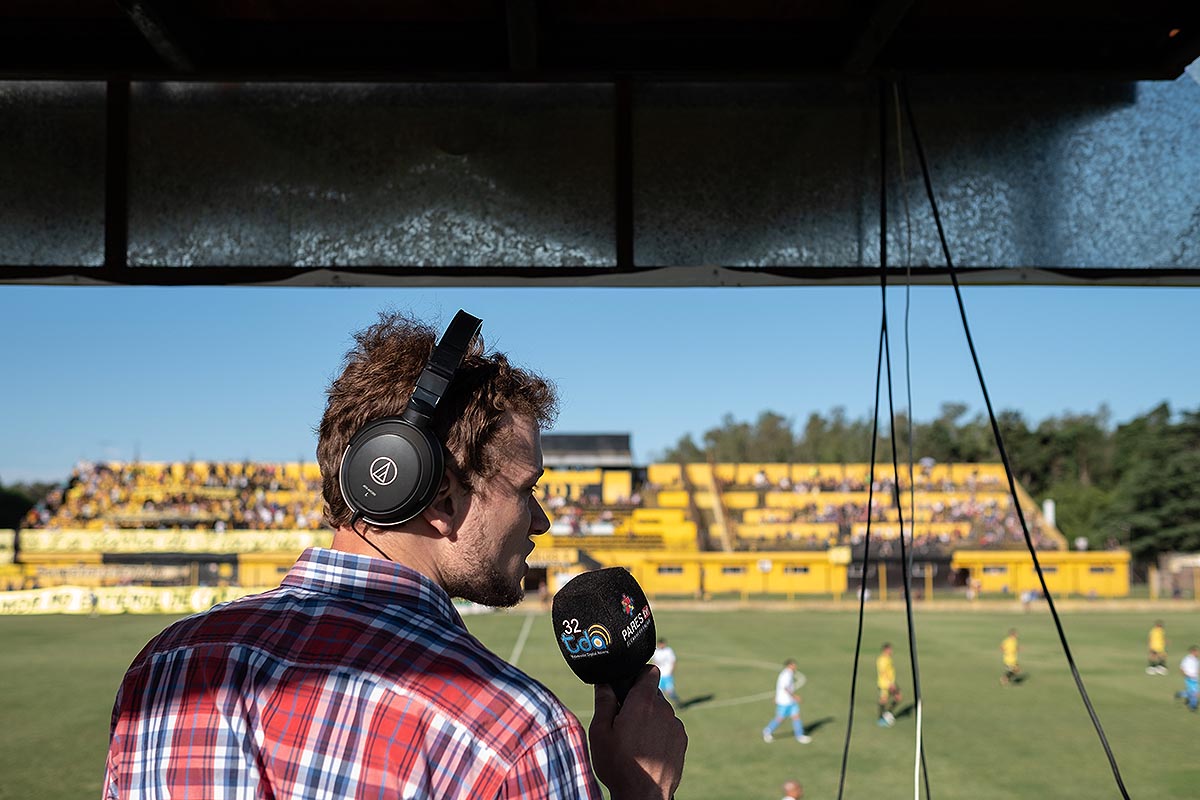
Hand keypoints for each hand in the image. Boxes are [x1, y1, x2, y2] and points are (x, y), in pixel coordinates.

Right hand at [589, 665, 686, 799]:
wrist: (643, 796)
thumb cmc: (618, 765)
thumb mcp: (600, 732)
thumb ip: (604, 702)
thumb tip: (604, 684)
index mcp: (643, 702)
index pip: (650, 671)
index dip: (639, 674)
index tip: (629, 686)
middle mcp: (664, 709)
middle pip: (653, 694)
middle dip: (640, 702)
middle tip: (624, 721)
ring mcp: (676, 726)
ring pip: (661, 712)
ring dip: (650, 719)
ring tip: (635, 741)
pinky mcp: (682, 741)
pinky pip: (669, 728)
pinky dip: (660, 733)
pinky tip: (647, 750)